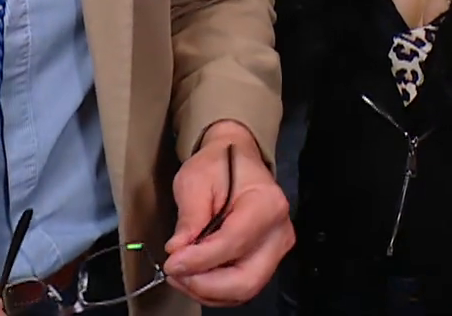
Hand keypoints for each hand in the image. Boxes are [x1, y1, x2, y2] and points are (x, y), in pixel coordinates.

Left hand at [162, 122, 293, 305]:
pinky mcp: (266, 262)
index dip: (200, 259)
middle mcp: (279, 233)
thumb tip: (178, 250)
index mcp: (267, 204)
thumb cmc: (218, 166)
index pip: (234, 242)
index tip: (172, 262)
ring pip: (244, 289)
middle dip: (205, 285)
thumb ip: (190, 215)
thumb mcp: (196, 179)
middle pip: (246, 279)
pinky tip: (193, 276)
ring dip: (207, 290)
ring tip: (180, 274)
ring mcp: (276, 250)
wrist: (236, 161)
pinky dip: (214, 290)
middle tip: (175, 273)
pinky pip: (242, 288)